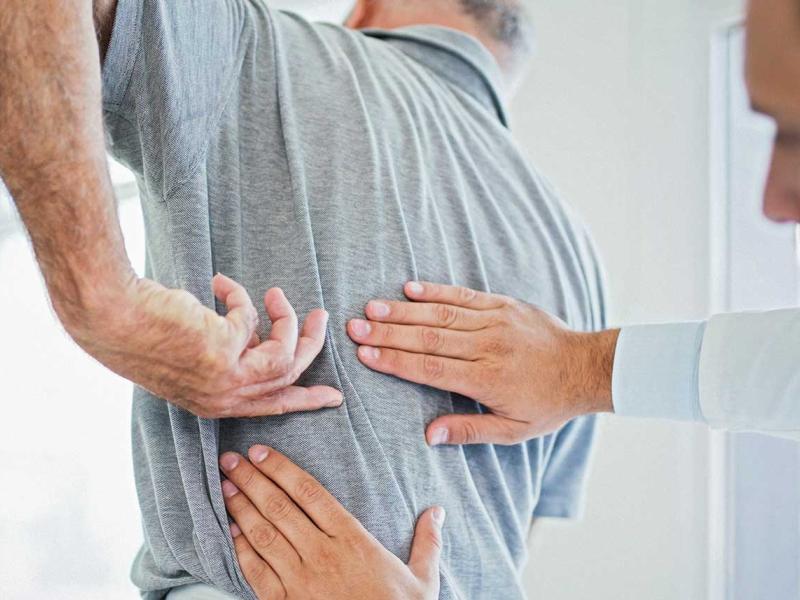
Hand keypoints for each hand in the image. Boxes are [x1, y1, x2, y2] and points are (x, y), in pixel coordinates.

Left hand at [71, 274, 341, 418]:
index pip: (273, 407)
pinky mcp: (226, 352)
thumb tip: (258, 333)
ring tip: (277, 293)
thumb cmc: (146, 332)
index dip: (307, 400)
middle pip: (290, 377)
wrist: (113, 318)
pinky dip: (240, 296)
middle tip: (321, 317)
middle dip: (312, 345)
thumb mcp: (198, 354)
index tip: (333, 396)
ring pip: (285, 354)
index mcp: (216, 404)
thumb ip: (232, 352)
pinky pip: (252, 318)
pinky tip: (218, 284)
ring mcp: (226, 379)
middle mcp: (225, 398)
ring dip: (288, 319)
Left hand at [219, 447, 443, 599]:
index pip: (309, 493)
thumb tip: (437, 512)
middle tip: (231, 459)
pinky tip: (231, 531)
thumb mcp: (423, 579)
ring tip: (225, 485)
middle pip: (279, 508)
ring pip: (263, 535)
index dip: (282, 469)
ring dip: (241, 507)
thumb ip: (428, 542)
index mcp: (352, 540)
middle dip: (252, 480)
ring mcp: (300, 581)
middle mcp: (321, 554)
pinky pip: (257, 572)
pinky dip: (241, 549)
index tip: (262, 452)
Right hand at [347, 282, 618, 444]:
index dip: (395, 361)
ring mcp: (494, 321)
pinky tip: (409, 288)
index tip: (365, 355)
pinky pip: (464, 295)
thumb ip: (469, 431)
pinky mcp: (502, 304)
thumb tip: (428, 435)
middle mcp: (487, 346)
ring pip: (441, 313)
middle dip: (387, 333)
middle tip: (354, 328)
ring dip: (403, 311)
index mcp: (486, 379)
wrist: (586, 367)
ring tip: (371, 308)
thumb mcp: (513, 430)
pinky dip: (435, 290)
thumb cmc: (548, 403)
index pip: (430, 369)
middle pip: (428, 338)